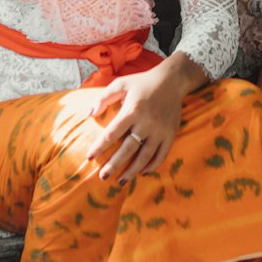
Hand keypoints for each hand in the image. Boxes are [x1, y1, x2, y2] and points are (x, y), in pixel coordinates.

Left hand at [85, 62, 187, 184]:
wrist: (172, 80)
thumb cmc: (142, 82)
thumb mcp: (121, 83)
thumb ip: (104, 98)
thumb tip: (89, 114)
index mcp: (132, 110)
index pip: (112, 133)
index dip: (100, 146)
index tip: (90, 157)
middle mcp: (146, 122)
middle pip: (128, 149)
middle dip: (114, 165)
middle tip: (102, 177)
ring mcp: (160, 131)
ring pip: (145, 156)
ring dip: (132, 171)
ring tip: (120, 181)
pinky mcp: (170, 134)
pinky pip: (161, 155)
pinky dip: (152, 166)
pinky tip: (142, 172)